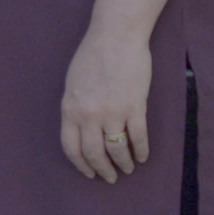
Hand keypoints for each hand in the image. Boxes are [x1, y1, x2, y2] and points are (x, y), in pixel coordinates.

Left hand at [60, 27, 154, 181]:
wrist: (116, 36)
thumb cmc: (93, 55)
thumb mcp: (73, 84)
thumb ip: (75, 107)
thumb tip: (80, 128)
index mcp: (70, 110)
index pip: (72, 148)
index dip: (81, 165)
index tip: (89, 173)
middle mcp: (89, 116)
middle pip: (94, 154)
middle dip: (103, 170)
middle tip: (110, 177)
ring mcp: (112, 113)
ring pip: (117, 150)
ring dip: (123, 163)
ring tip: (128, 169)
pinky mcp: (134, 107)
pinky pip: (138, 137)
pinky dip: (140, 151)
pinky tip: (142, 156)